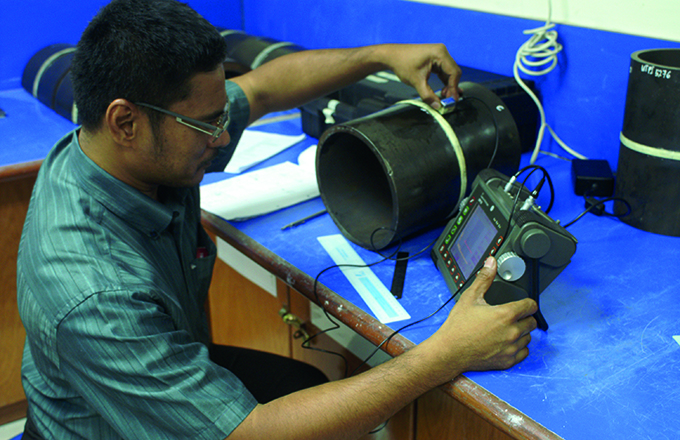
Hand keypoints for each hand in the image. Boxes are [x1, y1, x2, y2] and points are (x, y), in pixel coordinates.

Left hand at [383, 43, 462, 108]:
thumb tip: (437, 106)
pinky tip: (441, 91)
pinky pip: (443, 72)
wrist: (392, 56)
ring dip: (448, 85)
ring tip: (443, 96)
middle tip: (447, 100)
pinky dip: (443, 81)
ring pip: (449, 73)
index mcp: (440, 53)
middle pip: (453, 72)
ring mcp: (439, 55)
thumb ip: (428, 95)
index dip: (454, 88)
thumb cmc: (402, 63)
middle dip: (451, 87)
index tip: (452, 100)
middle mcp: (442, 52)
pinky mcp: (435, 59)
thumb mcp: (416, 82)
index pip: (454, 72)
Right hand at [426, 257, 537, 380]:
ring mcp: (511, 348)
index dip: (528, 303)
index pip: (531, 306)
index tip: (524, 304)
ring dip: (521, 333)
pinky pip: (524, 353)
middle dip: (524, 318)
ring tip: (506, 330)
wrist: (449, 351)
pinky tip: (506, 343)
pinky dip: (518, 348)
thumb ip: (484, 279)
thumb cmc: (458, 326)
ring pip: (528, 338)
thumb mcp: (470, 297)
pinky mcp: (508, 361)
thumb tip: (491, 262)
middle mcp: (512, 332)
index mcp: (506, 314)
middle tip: (511, 317)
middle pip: (532, 322)